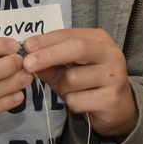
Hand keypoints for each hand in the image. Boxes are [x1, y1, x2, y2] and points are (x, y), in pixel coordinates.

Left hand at [17, 29, 137, 136]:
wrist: (117, 108)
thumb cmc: (88, 84)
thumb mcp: (66, 69)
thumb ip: (48, 63)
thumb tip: (25, 59)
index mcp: (99, 40)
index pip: (69, 34)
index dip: (46, 40)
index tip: (26, 46)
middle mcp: (111, 54)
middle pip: (77, 48)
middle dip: (49, 55)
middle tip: (28, 63)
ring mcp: (114, 76)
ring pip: (74, 78)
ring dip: (63, 87)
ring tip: (74, 91)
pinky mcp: (111, 98)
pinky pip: (77, 100)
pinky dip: (72, 103)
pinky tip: (84, 102)